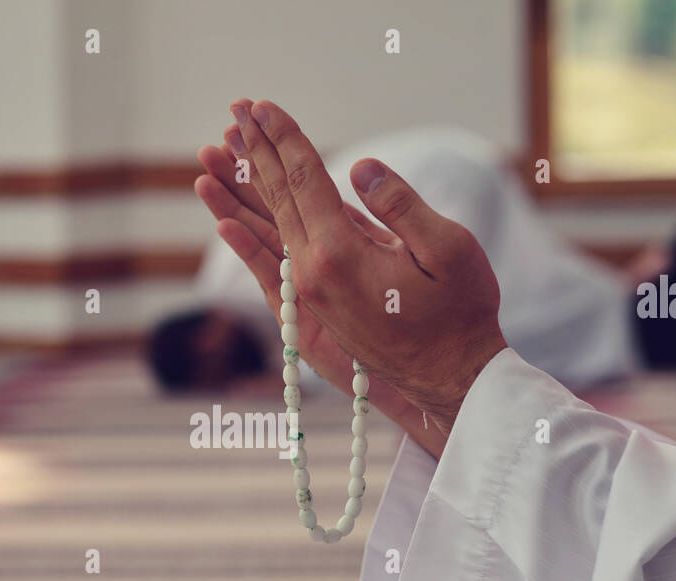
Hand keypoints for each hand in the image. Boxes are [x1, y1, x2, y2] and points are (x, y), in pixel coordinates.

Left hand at [197, 98, 507, 430]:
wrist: (450, 379)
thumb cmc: (460, 314)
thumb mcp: (447, 250)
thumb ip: (401, 206)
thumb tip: (359, 167)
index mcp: (342, 255)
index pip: (305, 181)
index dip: (286, 139)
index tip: (264, 106)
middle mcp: (313, 275)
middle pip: (276, 199)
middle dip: (256, 152)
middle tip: (234, 113)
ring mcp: (309, 294)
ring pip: (267, 229)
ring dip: (241, 188)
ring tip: (214, 155)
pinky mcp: (315, 308)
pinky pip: (273, 262)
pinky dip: (249, 236)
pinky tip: (227, 221)